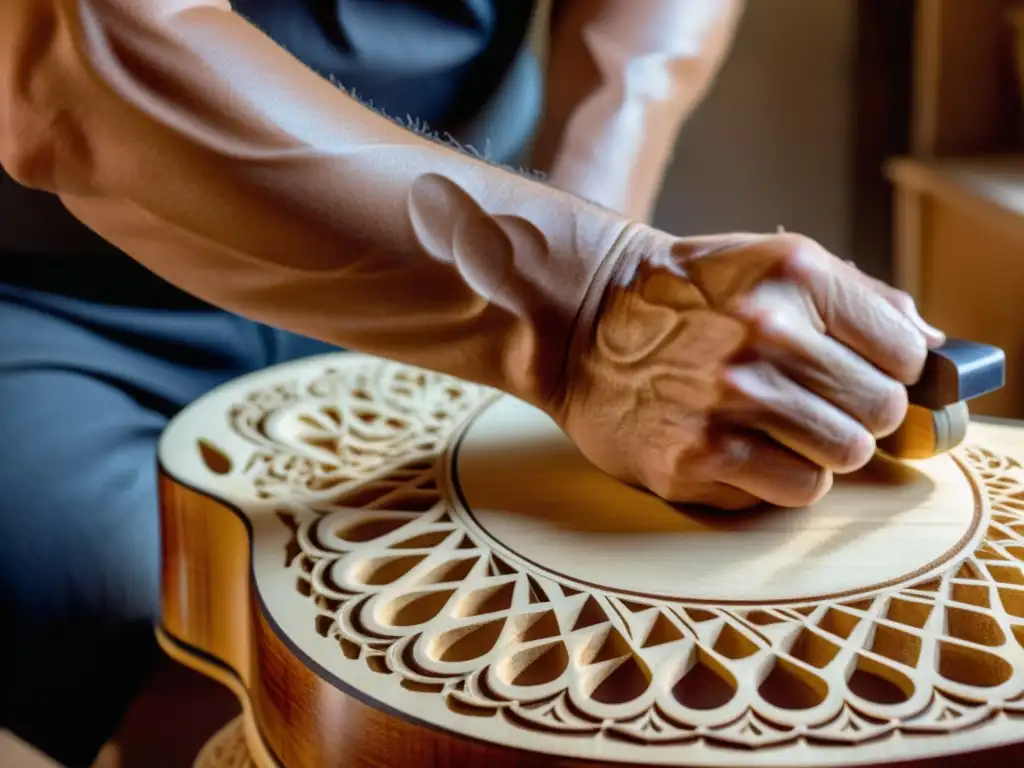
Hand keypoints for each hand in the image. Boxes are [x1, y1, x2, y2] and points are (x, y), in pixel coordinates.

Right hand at [554, 229, 944, 509]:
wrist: (581, 318)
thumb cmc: (684, 296)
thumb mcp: (770, 263)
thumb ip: (857, 300)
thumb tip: (934, 350)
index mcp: (794, 276)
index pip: (907, 352)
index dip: (893, 370)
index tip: (867, 375)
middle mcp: (764, 334)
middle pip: (880, 410)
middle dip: (860, 413)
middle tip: (820, 404)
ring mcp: (729, 400)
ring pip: (846, 455)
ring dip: (824, 448)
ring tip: (781, 427)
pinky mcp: (697, 456)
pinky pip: (796, 488)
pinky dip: (784, 477)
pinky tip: (748, 449)